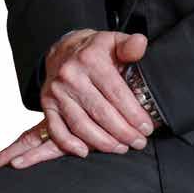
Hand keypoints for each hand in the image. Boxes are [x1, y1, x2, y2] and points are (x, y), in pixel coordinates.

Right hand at [0, 29, 155, 171]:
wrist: (63, 50)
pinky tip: (86, 151)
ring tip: (121, 148)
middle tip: (138, 142)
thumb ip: (130, 45)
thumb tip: (141, 44)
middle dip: (123, 132)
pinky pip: (57, 130)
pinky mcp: (47, 104)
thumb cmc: (95, 50)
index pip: (115, 92)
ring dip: (103, 142)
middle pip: (100, 112)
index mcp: (91, 59)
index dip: (133, 113)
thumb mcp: (114, 41)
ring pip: (81, 125)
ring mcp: (57, 91)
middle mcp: (72, 75)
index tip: (146, 127)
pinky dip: (70, 144)